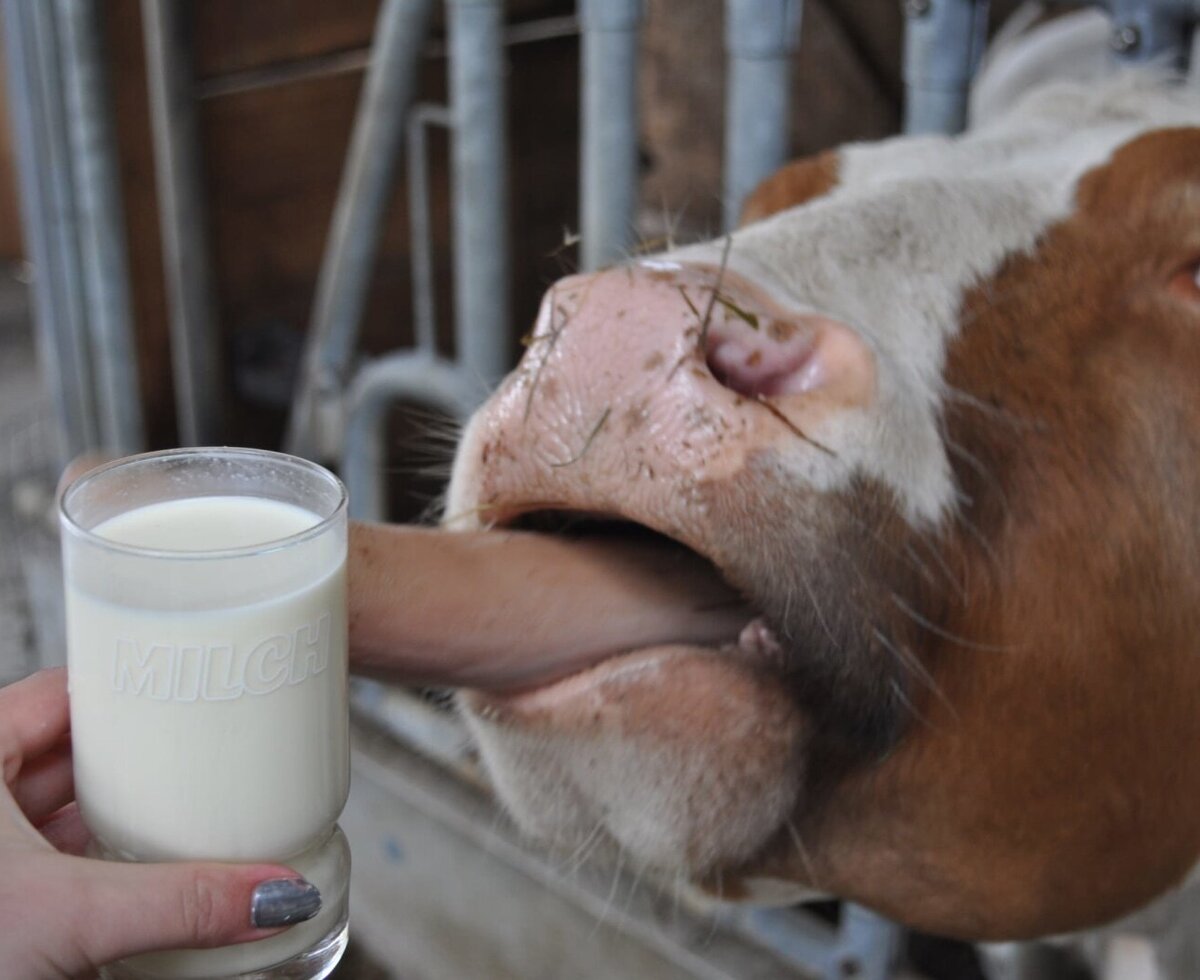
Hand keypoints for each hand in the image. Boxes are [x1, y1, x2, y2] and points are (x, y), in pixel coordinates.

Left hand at [0, 669, 319, 978]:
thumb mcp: (68, 916)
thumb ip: (179, 902)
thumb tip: (271, 893)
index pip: (65, 692)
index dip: (131, 688)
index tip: (189, 688)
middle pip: (73, 751)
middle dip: (139, 760)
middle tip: (205, 753)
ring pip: (61, 810)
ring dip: (119, 813)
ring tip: (183, 810)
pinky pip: (55, 859)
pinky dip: (97, 858)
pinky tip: (137, 869)